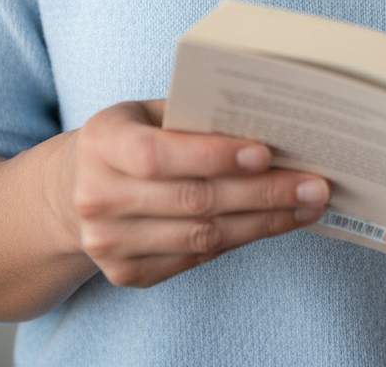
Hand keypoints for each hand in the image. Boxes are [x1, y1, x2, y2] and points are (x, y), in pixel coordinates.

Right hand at [56, 100, 330, 288]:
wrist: (72, 191)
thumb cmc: (129, 136)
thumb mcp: (147, 112)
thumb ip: (192, 115)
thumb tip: (269, 121)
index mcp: (101, 142)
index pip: (159, 153)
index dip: (213, 155)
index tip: (267, 153)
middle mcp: (98, 195)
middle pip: (193, 200)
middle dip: (262, 193)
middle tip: (313, 184)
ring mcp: (108, 243)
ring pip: (201, 236)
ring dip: (264, 221)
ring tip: (308, 205)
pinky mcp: (126, 274)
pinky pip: (195, 259)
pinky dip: (242, 239)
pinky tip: (276, 223)